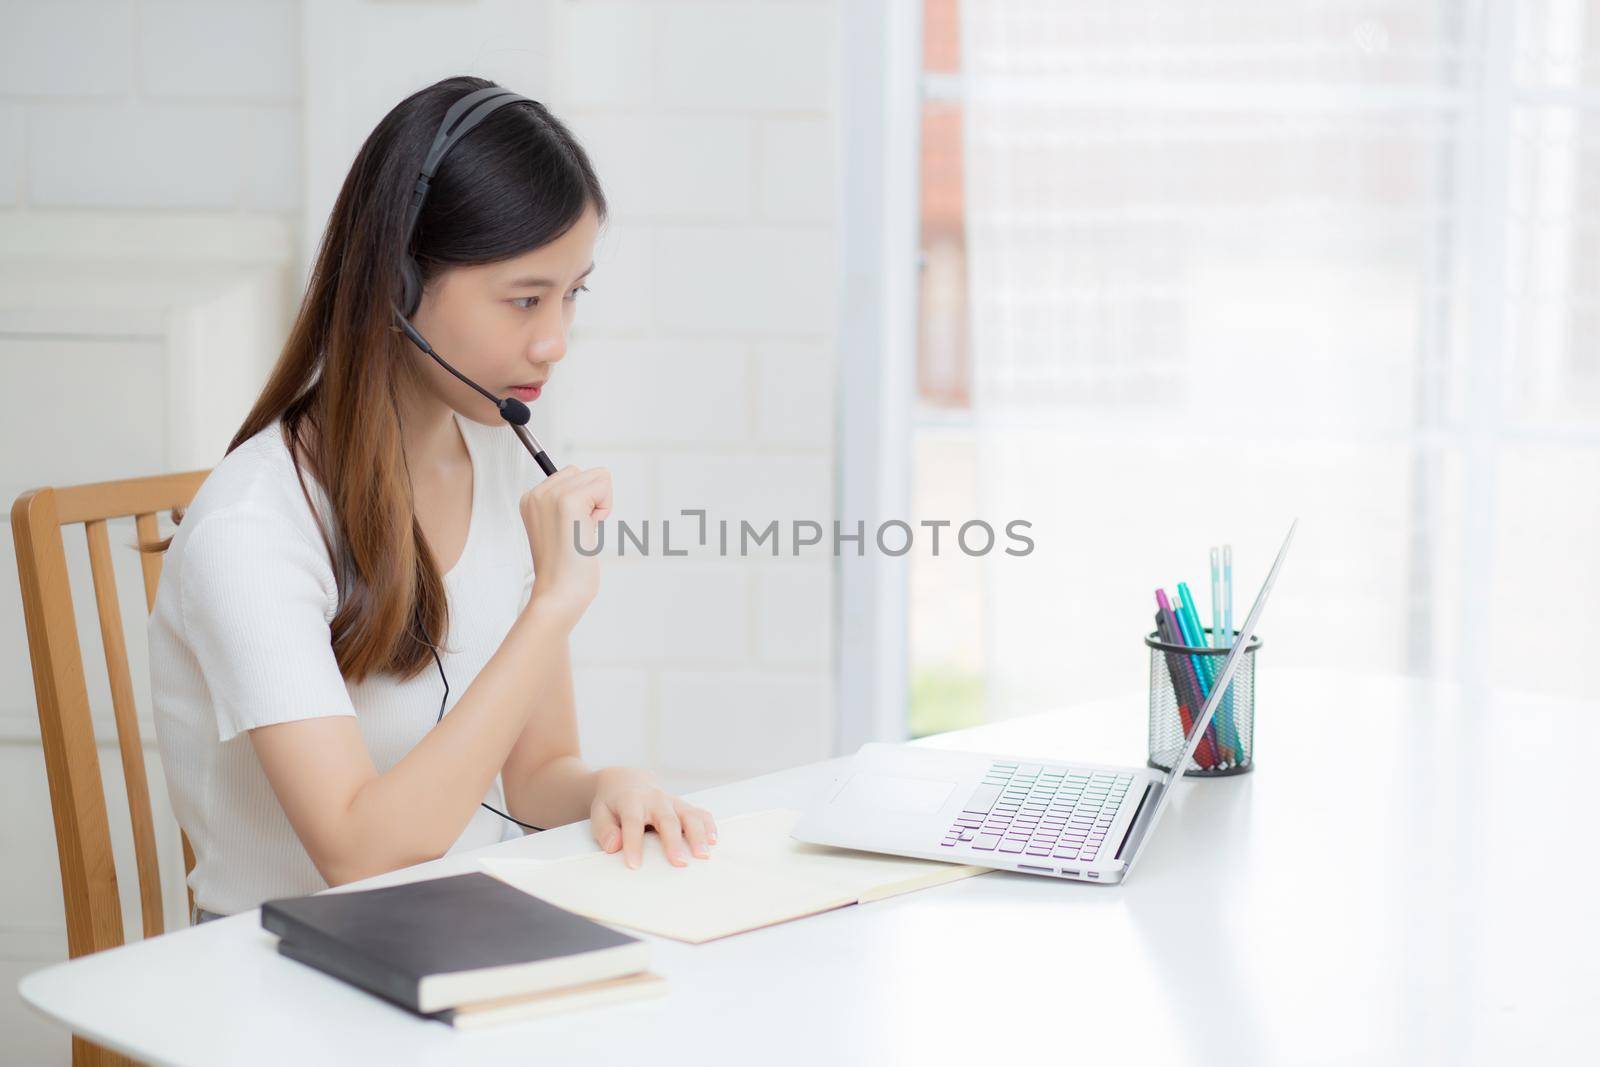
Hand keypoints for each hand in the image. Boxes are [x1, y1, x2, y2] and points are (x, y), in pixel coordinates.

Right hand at [520, 464, 611, 628]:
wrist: (558, 593)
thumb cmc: (565, 569)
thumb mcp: (560, 527)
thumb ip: (568, 504)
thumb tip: (597, 481)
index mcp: (531, 499)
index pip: (571, 476)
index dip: (583, 502)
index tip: (571, 530)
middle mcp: (537, 492)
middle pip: (585, 472)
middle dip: (593, 500)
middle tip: (578, 532)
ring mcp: (551, 495)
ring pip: (598, 476)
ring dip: (600, 504)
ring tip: (582, 532)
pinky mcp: (569, 501)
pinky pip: (604, 484)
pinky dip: (605, 507)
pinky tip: (589, 530)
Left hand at [590, 767, 717, 868]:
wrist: (627, 781)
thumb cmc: (613, 803)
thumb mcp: (599, 813)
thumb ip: (605, 830)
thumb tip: (614, 846)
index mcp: (631, 800)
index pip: (633, 822)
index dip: (633, 843)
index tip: (634, 865)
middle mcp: (655, 799)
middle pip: (667, 819)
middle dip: (673, 841)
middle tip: (679, 862)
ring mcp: (673, 801)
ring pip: (689, 814)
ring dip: (698, 834)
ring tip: (703, 855)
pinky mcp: (683, 806)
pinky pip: (700, 813)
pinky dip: (708, 826)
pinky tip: (713, 841)